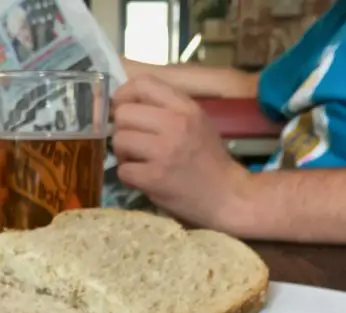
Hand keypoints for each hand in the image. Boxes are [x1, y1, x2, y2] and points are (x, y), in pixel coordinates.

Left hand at [112, 75, 248, 227]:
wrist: (226, 196)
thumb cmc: (209, 159)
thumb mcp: (197, 121)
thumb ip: (167, 108)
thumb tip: (126, 102)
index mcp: (185, 108)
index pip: (142, 84)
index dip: (123, 95)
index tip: (123, 108)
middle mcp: (175, 125)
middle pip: (123, 113)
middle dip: (123, 129)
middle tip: (134, 142)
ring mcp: (164, 152)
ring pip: (119, 140)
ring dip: (123, 154)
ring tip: (139, 161)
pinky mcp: (154, 178)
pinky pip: (123, 169)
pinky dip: (129, 176)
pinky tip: (143, 178)